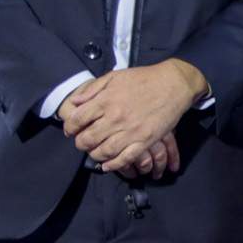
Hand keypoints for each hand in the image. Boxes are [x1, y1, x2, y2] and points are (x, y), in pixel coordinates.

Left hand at [61, 58, 207, 173]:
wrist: (173, 84)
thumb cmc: (143, 79)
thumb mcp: (114, 77)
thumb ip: (92, 89)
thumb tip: (75, 102)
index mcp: (105, 101)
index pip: (77, 120)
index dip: (70, 127)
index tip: (71, 129)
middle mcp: (115, 118)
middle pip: (87, 139)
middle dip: (80, 143)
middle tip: (82, 141)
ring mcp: (130, 131)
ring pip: (103, 152)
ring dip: (94, 154)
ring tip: (94, 151)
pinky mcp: (144, 141)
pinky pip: (125, 158)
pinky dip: (113, 165)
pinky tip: (107, 164)